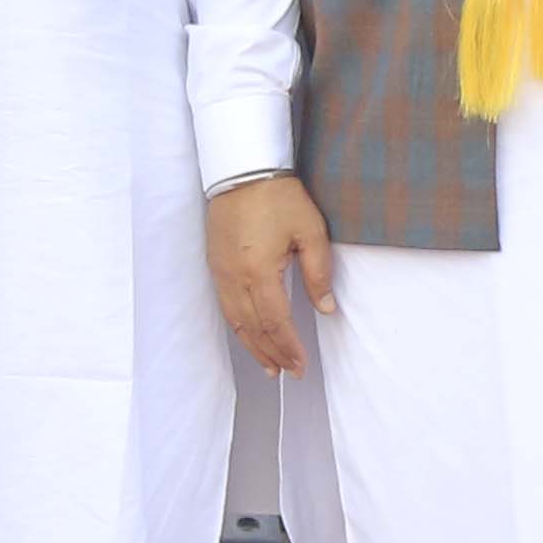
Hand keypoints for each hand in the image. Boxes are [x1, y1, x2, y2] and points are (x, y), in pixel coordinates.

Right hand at [207, 175, 335, 377]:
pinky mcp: (215, 265)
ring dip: (253, 347)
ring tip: (270, 367)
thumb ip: (319, 273)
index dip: (288, 347)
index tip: (301, 364)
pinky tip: (249, 336)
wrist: (242, 170)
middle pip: (253, 329)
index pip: (275, 322)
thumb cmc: (278, 196)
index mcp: (259, 271)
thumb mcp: (310, 232)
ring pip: (236, 322)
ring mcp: (221, 272)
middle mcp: (235, 277)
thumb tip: (326, 307)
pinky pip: (226, 307)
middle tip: (289, 372)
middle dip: (273, 354)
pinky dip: (239, 328)